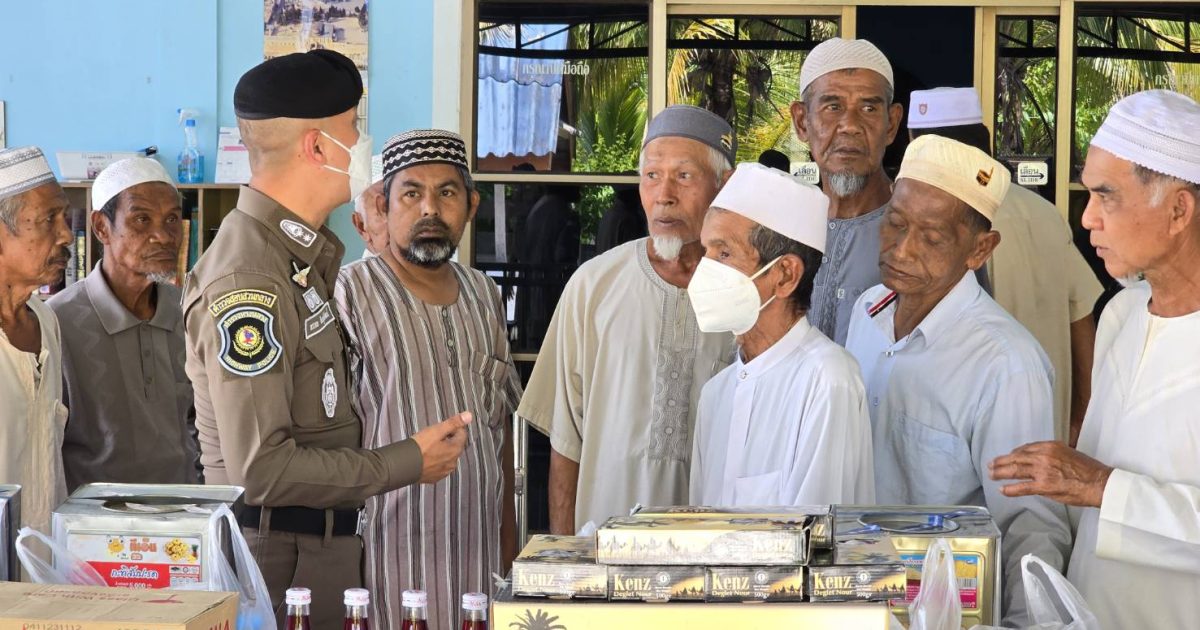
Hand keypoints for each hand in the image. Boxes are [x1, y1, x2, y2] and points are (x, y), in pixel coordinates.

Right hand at [412, 412, 471, 483]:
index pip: (462, 434)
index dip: (452, 428)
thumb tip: (469, 415)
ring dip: (442, 451)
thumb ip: (453, 423)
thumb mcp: (436, 430)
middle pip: (455, 446)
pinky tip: (425, 458)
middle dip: (447, 440)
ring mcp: (444, 472)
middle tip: (432, 437)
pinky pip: (439, 467)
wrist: (403, 466)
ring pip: (447, 457)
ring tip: (428, 448)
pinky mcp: (435, 478)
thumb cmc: (420, 447)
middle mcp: (453, 463)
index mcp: (456, 450)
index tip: (441, 428)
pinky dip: (435, 462)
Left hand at [989, 440, 1113, 506]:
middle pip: (1016, 458)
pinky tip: (1003, 490)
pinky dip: (1010, 489)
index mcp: (1050, 446)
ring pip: (1015, 470)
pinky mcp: (1044, 486)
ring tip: (992, 475)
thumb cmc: (1088, 470)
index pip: (1025, 448)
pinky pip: (1022, 487)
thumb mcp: (1068, 453)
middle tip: (991, 464)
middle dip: (1001, 461)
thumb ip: (1052, 455)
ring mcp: (1042, 471)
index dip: (1014, 454)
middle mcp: (1043, 456)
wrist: (1099, 482)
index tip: (1008, 456)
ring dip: (1000, 473)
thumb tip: (1040, 460)